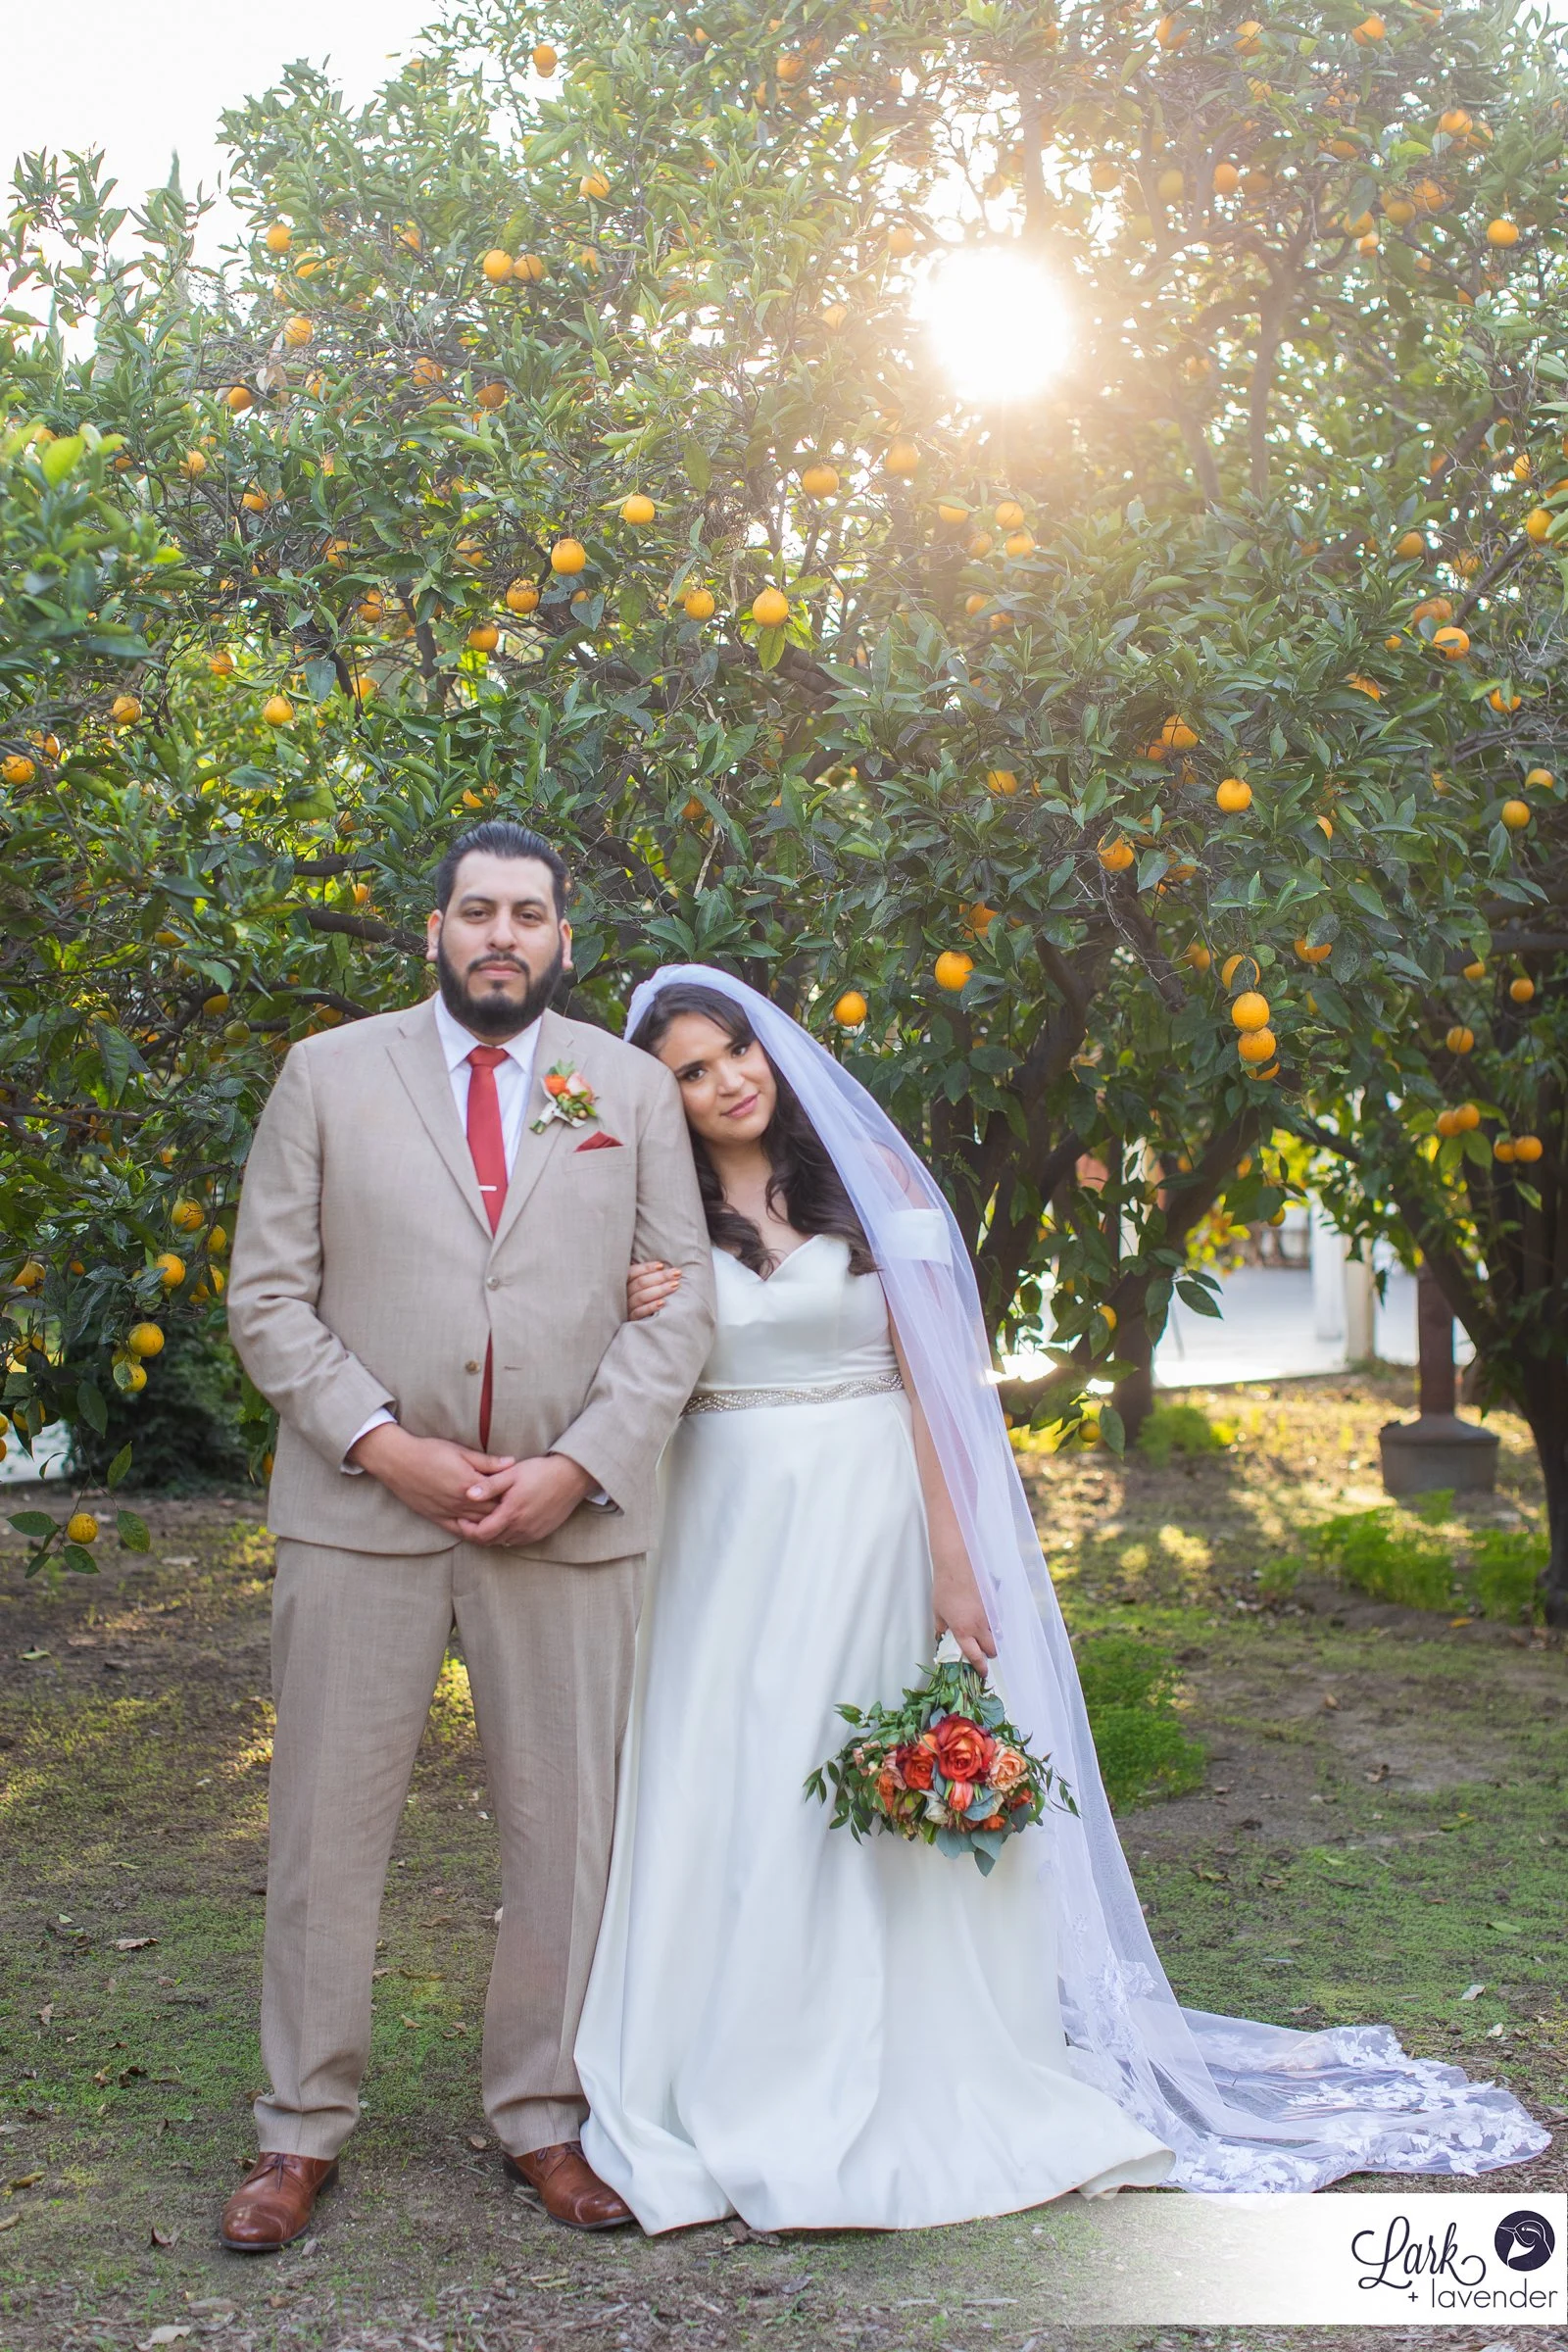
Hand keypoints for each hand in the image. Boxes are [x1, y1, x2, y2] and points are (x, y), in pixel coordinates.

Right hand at [348, 1423, 515, 1527]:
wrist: (398, 1462)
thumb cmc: (429, 1452)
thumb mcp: (461, 1451)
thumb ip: (488, 1462)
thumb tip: (512, 1463)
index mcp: (471, 1484)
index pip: (501, 1496)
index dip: (514, 1496)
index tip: (523, 1493)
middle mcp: (462, 1502)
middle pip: (493, 1513)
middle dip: (506, 1512)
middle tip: (518, 1509)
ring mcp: (449, 1513)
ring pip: (478, 1525)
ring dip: (492, 1524)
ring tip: (504, 1521)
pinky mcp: (437, 1518)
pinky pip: (459, 1531)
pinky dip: (472, 1532)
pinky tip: (481, 1531)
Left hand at [449, 1451, 595, 1546]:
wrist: (571, 1478)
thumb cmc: (540, 1472)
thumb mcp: (512, 1473)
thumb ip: (489, 1486)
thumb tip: (467, 1494)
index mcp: (511, 1513)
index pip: (481, 1534)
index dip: (466, 1529)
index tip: (461, 1518)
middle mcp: (521, 1528)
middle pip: (489, 1541)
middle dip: (476, 1533)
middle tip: (469, 1520)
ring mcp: (531, 1533)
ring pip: (503, 1542)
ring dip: (492, 1534)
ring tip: (486, 1519)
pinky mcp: (540, 1533)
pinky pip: (517, 1540)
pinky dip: (507, 1534)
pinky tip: (505, 1521)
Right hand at [627, 1258, 681, 1320]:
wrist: (637, 1324)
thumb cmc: (643, 1295)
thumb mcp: (640, 1284)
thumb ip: (647, 1275)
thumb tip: (663, 1266)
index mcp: (624, 1282)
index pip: (633, 1272)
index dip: (647, 1268)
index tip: (661, 1265)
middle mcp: (623, 1293)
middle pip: (640, 1283)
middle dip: (660, 1277)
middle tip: (677, 1273)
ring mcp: (627, 1307)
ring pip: (642, 1296)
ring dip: (660, 1290)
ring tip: (675, 1285)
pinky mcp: (631, 1319)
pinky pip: (640, 1312)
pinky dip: (651, 1307)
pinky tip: (663, 1303)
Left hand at [932, 1562, 996, 1675]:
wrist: (956, 1567)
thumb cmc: (944, 1590)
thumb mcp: (938, 1612)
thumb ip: (942, 1629)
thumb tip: (942, 1638)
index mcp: (963, 1631)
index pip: (976, 1656)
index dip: (980, 1668)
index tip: (982, 1674)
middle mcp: (979, 1626)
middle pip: (992, 1649)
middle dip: (989, 1654)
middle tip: (982, 1652)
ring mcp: (989, 1615)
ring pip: (997, 1634)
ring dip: (991, 1638)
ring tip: (982, 1633)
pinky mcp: (994, 1604)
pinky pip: (997, 1619)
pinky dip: (993, 1622)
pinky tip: (983, 1615)